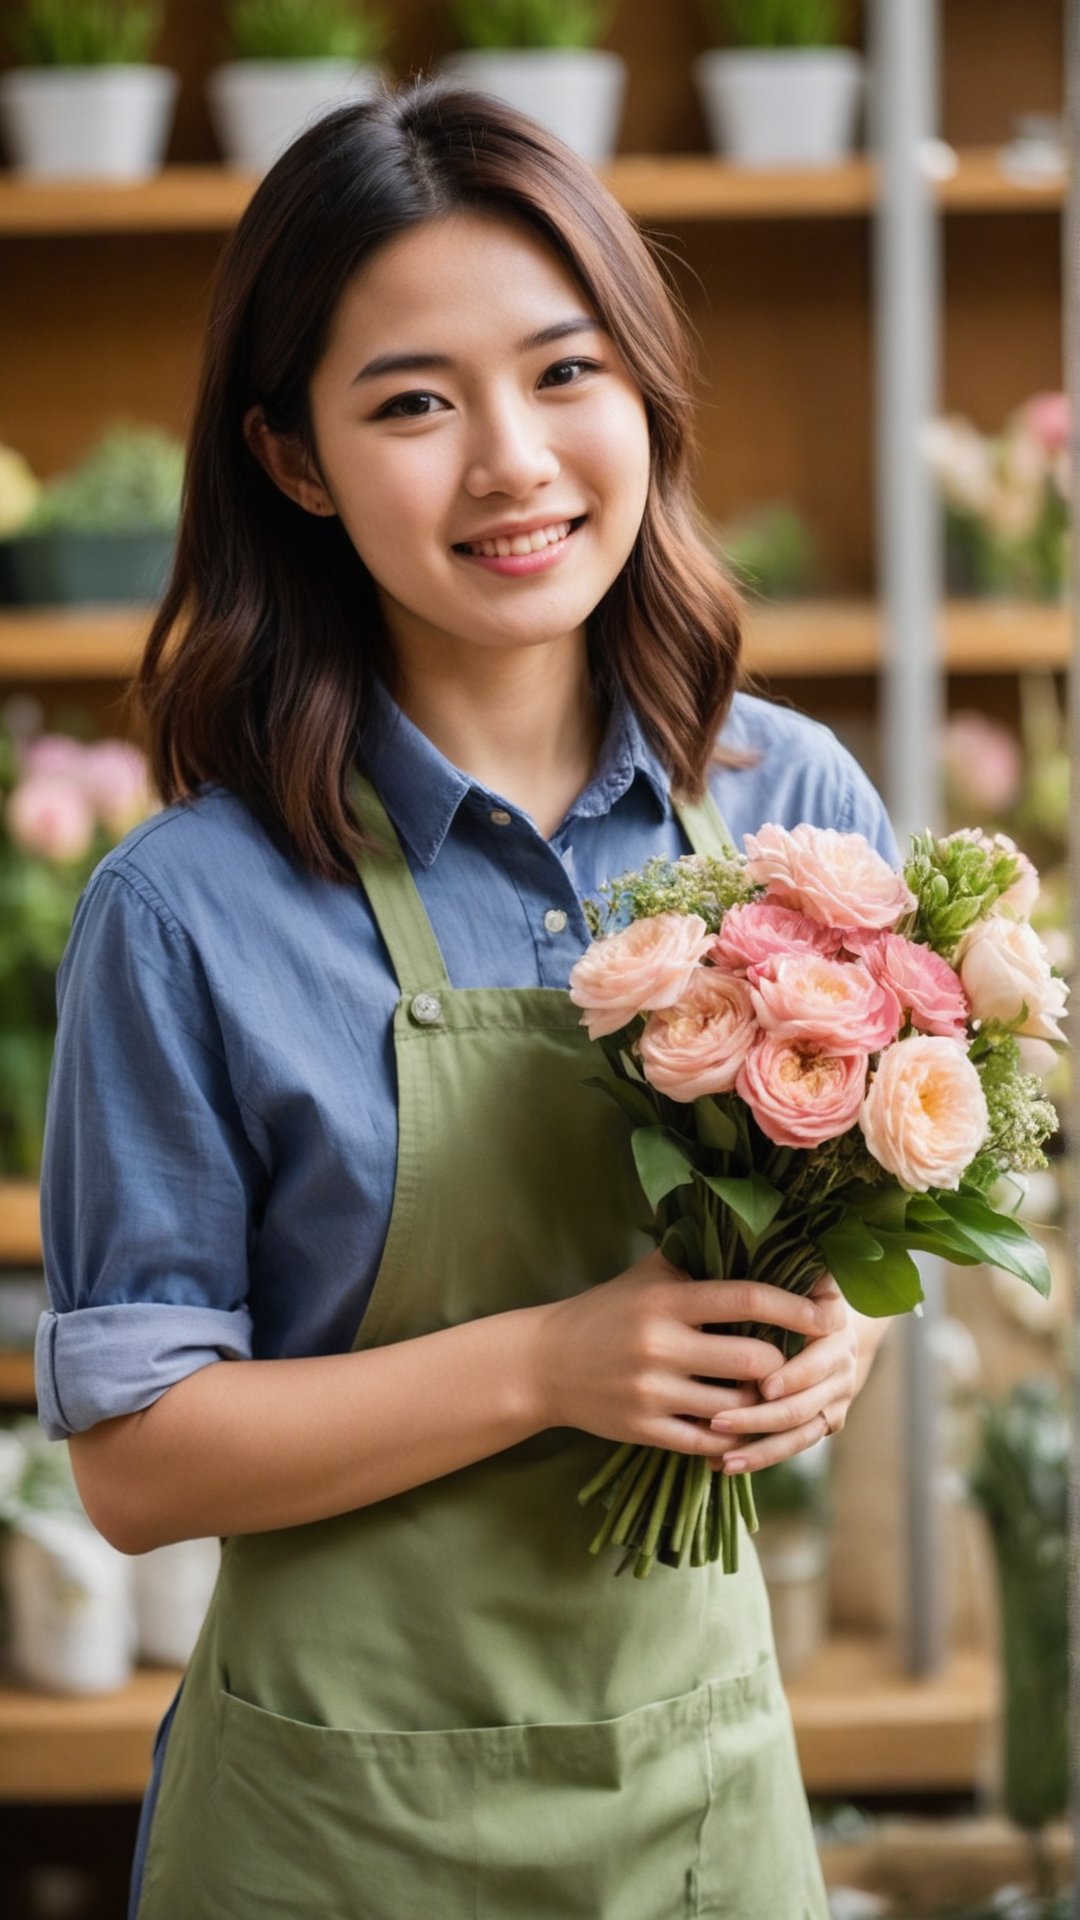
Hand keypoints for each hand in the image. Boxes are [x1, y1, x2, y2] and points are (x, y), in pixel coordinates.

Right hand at [532, 1250, 843, 1461]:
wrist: (544, 1364)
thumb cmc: (607, 1311)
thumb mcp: (649, 1275)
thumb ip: (699, 1257)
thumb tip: (760, 1233)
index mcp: (668, 1300)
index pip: (748, 1298)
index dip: (796, 1307)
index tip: (826, 1314)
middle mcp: (662, 1345)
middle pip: (755, 1360)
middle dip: (781, 1363)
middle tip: (789, 1361)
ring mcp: (653, 1392)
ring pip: (739, 1408)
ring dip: (760, 1404)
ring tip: (763, 1394)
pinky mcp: (644, 1430)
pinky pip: (708, 1443)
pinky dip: (731, 1437)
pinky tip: (738, 1425)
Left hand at [706, 1270, 856, 1474]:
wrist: (821, 1318)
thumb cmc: (775, 1287)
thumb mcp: (768, 1272)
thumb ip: (754, 1274)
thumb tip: (716, 1256)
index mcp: (831, 1314)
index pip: (821, 1350)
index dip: (796, 1370)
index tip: (764, 1385)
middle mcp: (842, 1352)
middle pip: (808, 1395)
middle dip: (764, 1412)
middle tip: (720, 1419)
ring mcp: (839, 1389)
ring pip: (800, 1425)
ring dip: (759, 1440)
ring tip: (720, 1451)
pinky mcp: (828, 1419)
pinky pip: (796, 1443)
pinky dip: (761, 1455)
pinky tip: (724, 1465)